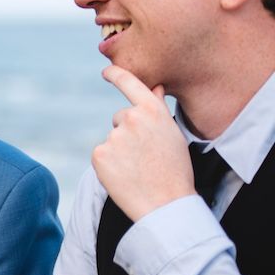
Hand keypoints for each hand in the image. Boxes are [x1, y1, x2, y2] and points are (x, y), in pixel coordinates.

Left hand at [92, 65, 192, 221]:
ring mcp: (113, 136)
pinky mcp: (99, 154)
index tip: (106, 71)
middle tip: (146, 156)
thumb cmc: (174, 170)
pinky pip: (102, 154)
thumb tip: (155, 86)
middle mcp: (130, 118)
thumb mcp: (172, 134)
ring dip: (120, 151)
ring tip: (138, 169)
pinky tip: (125, 176)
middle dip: (128, 133)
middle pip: (119, 118)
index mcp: (152, 110)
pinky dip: (109, 165)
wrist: (166, 203)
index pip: (130, 83)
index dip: (116, 74)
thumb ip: (159, 109)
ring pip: (112, 139)